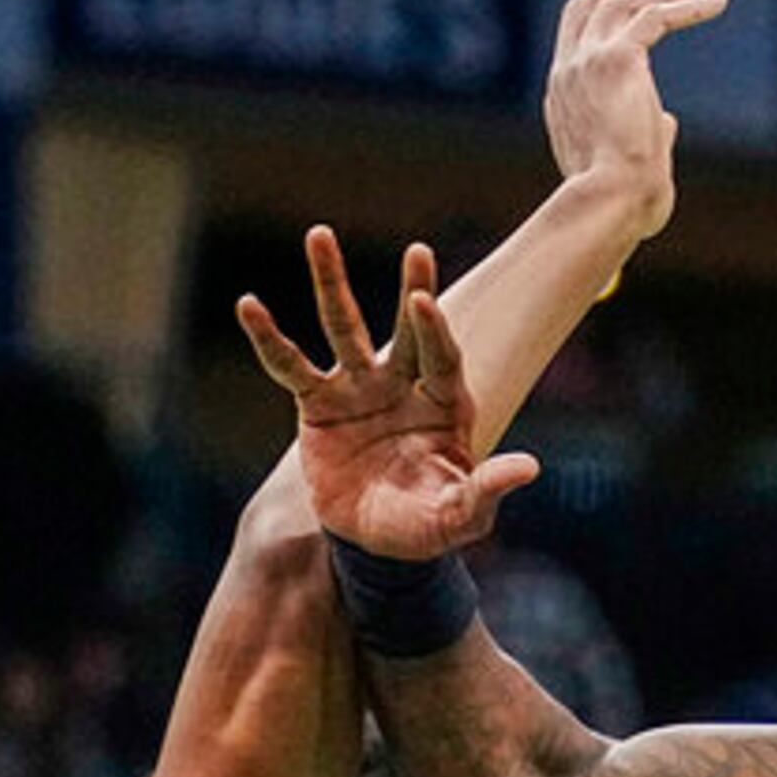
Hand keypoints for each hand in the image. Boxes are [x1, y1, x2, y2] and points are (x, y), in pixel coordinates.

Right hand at [238, 226, 542, 559]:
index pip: (443, 359)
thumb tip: (529, 467)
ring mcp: (359, 388)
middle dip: (412, 289)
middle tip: (418, 250)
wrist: (374, 542)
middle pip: (408, 329)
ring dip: (331, 280)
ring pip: (343, 327)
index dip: (433, 331)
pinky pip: (289, 366)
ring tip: (318, 234)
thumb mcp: (459, 517)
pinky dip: (268, 338)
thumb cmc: (426, 524)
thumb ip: (486, 491)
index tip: (422, 300)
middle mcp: (403, 384)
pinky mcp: (318, 403)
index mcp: (444, 404)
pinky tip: (248, 305)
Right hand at [543, 0, 726, 238]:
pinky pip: (654, 16)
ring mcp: (587, 62)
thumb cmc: (623, 205)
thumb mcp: (629, 166)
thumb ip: (645, 135)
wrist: (609, 205)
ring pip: (623, 5)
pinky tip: (718, 2)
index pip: (576, 43)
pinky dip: (687, 6)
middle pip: (588, 9)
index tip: (633, 3)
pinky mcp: (617, 58)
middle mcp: (567, 74)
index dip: (603, 19)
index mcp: (563, 100)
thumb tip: (668, 121)